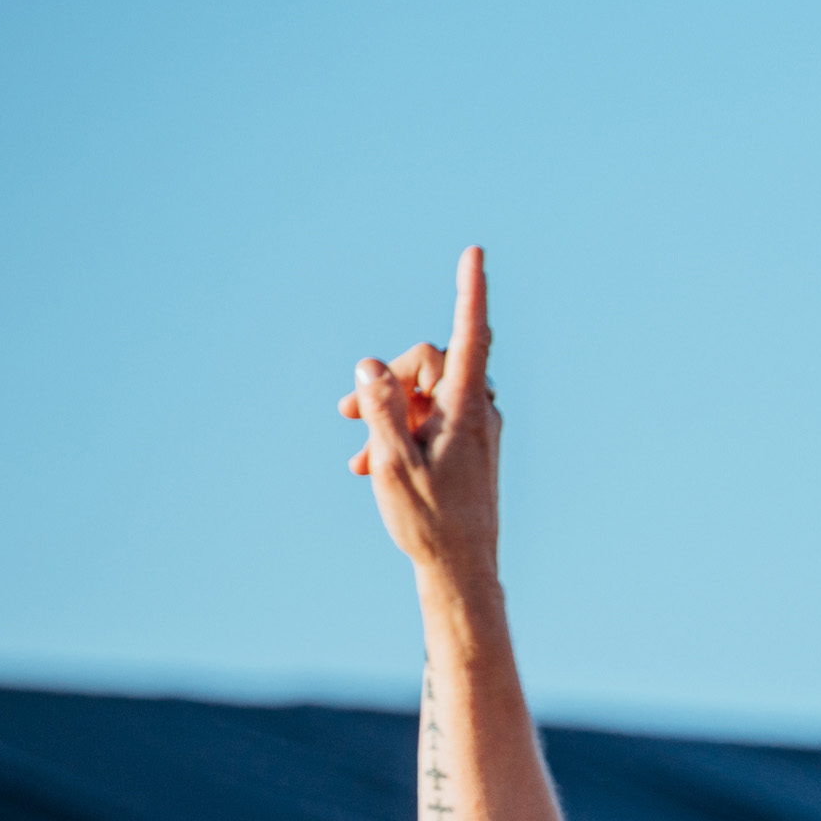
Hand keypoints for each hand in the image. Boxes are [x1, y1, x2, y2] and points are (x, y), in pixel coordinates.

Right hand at [340, 247, 502, 582]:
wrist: (462, 569)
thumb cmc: (430, 521)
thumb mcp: (394, 463)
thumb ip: (382, 408)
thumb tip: (370, 363)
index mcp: (466, 409)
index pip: (469, 335)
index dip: (469, 291)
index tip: (476, 252)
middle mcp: (478, 410)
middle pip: (427, 363)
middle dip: (383, 381)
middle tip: (342, 412)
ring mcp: (475, 427)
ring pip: (424, 396)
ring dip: (387, 416)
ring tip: (359, 460)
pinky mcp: (469, 444)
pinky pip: (430, 420)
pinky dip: (401, 434)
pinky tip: (372, 466)